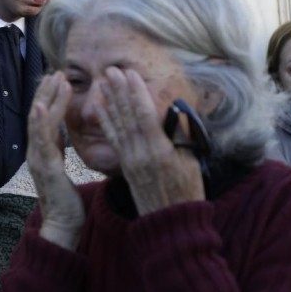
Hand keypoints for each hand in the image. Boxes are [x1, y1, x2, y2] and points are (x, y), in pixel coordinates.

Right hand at [27, 71, 84, 249]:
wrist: (63, 225)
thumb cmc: (67, 201)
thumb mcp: (62, 167)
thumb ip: (58, 149)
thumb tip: (61, 132)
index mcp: (43, 151)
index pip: (44, 118)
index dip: (50, 98)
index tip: (58, 79)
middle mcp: (36, 151)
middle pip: (38, 115)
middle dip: (46, 92)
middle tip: (56, 72)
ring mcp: (38, 158)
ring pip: (38, 122)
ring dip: (45, 99)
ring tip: (53, 80)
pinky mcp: (45, 167)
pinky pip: (40, 141)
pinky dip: (39, 122)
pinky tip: (41, 107)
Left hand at [98, 67, 204, 214]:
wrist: (170, 222)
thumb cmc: (188, 192)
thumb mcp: (190, 162)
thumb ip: (180, 136)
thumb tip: (172, 110)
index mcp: (159, 151)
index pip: (144, 115)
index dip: (136, 93)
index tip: (130, 73)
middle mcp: (140, 153)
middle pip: (127, 116)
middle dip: (119, 91)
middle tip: (110, 69)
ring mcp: (130, 159)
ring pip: (117, 125)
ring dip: (110, 102)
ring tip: (103, 82)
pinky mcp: (124, 164)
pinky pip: (113, 139)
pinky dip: (106, 121)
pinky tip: (100, 108)